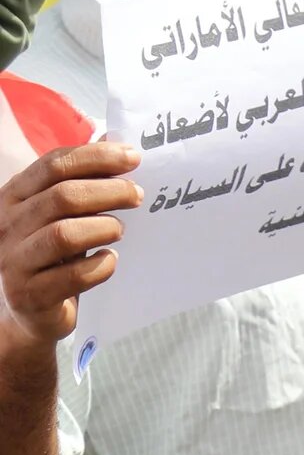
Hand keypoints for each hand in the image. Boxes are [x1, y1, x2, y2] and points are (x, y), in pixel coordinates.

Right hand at [0, 143, 140, 350]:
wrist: (28, 312)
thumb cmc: (52, 254)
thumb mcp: (59, 214)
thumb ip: (81, 180)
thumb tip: (117, 142)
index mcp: (12, 197)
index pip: (53, 165)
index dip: (96, 157)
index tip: (133, 158)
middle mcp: (6, 227)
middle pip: (62, 197)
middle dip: (110, 191)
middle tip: (138, 196)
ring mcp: (13, 262)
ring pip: (64, 234)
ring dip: (103, 227)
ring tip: (119, 230)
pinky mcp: (29, 296)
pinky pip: (72, 276)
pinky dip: (100, 265)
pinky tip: (109, 259)